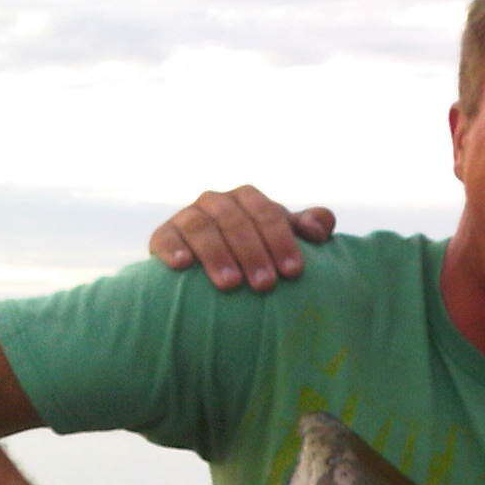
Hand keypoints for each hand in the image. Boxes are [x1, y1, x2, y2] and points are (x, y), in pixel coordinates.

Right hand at [149, 186, 335, 292]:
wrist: (216, 265)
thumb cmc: (261, 251)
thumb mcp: (286, 238)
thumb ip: (309, 228)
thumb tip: (320, 228)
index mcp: (248, 199)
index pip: (267, 213)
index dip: (282, 241)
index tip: (293, 272)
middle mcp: (216, 202)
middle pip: (235, 221)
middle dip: (252, 253)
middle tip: (265, 285)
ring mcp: (188, 216)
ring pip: (201, 227)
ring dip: (216, 254)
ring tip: (230, 284)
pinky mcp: (164, 235)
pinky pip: (166, 238)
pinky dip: (172, 249)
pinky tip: (182, 265)